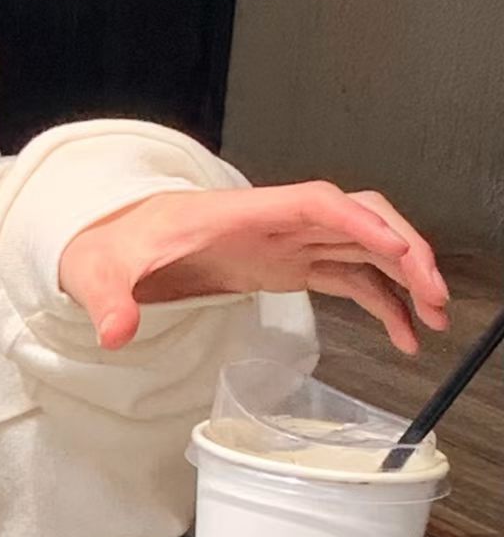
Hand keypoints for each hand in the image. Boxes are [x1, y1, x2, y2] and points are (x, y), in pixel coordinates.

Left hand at [57, 183, 449, 354]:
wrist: (111, 241)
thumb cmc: (113, 243)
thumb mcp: (102, 270)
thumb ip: (111, 298)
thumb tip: (114, 331)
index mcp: (244, 212)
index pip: (317, 203)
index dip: (360, 221)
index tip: (395, 248)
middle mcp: (278, 222)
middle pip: (361, 219)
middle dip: (403, 250)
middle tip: (434, 294)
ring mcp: (289, 243)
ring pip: (366, 248)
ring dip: (404, 278)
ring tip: (434, 319)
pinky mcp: (289, 266)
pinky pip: (349, 279)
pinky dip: (380, 303)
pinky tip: (402, 333)